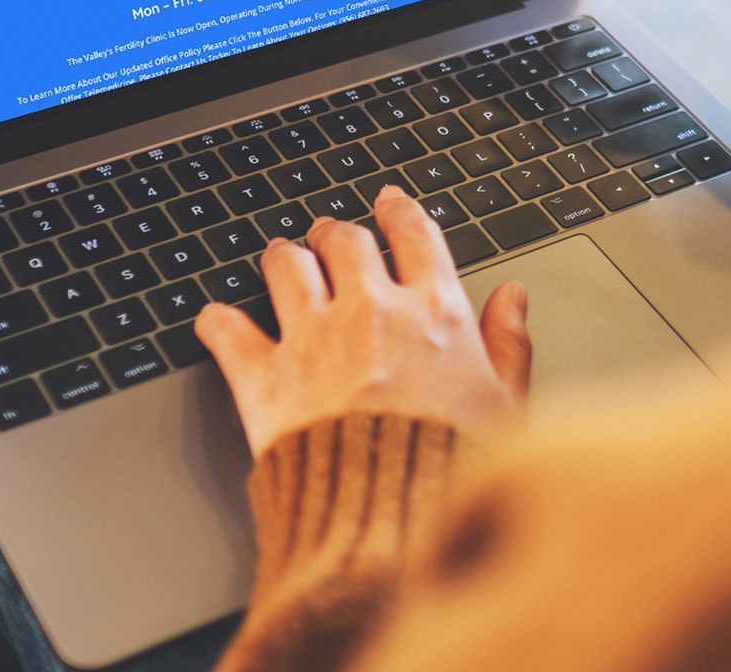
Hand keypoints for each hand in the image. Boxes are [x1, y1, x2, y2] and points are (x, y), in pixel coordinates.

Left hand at [195, 186, 531, 457]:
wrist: (390, 525)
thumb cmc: (452, 475)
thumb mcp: (508, 410)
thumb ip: (510, 347)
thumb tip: (512, 300)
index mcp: (434, 315)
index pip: (415, 235)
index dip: (399, 211)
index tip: (390, 205)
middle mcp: (371, 312)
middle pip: (344, 240)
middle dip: (335, 234)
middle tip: (329, 238)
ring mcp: (313, 339)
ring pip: (285, 264)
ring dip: (282, 259)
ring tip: (281, 261)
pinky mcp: (264, 377)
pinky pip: (226, 327)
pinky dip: (217, 320)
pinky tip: (217, 319)